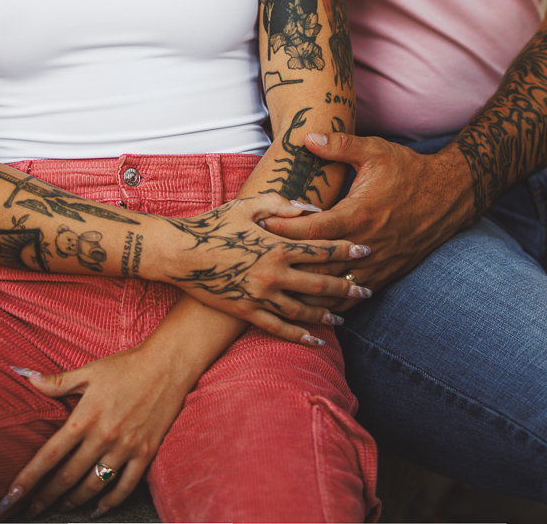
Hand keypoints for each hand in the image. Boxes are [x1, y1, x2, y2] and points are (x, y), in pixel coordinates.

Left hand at [0, 344, 198, 519]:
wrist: (168, 364)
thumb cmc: (126, 366)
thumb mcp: (89, 371)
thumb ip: (56, 382)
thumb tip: (26, 378)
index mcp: (84, 418)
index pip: (49, 456)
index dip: (26, 480)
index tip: (9, 498)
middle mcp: (103, 437)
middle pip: (67, 477)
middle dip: (45, 498)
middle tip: (30, 511)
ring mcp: (125, 448)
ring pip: (93, 486)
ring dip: (73, 502)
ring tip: (60, 508)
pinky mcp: (145, 453)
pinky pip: (125, 487)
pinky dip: (110, 503)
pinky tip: (97, 509)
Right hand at [157, 193, 373, 342]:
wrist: (180, 253)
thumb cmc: (214, 224)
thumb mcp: (249, 205)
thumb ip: (283, 205)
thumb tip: (313, 209)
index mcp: (278, 245)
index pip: (322, 249)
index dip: (346, 251)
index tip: (366, 251)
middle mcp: (274, 273)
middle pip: (321, 283)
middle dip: (347, 287)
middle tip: (366, 290)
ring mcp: (261, 296)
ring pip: (304, 310)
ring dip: (327, 314)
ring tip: (344, 317)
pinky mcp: (247, 312)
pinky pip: (279, 328)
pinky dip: (300, 336)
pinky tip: (315, 340)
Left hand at [259, 132, 476, 291]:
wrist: (448, 196)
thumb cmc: (408, 170)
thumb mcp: (375, 151)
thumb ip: (340, 145)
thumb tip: (307, 138)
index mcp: (360, 213)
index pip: (314, 229)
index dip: (285, 229)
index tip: (260, 226)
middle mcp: (368, 243)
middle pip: (319, 264)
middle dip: (287, 264)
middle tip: (256, 263)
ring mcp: (378, 262)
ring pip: (336, 287)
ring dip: (307, 292)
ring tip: (277, 295)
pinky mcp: (387, 273)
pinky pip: (356, 296)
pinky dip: (334, 303)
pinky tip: (313, 309)